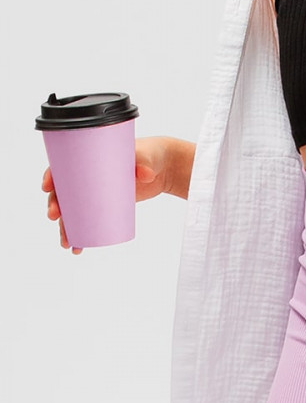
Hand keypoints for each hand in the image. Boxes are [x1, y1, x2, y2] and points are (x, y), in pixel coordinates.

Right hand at [41, 135, 172, 254]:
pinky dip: (81, 235)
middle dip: (55, 206)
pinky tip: (77, 248)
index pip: (63, 166)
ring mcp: (95, 194)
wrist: (162, 168)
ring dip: (65, 228)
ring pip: (73, 212)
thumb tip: (146, 174)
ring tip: (67, 242)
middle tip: (55, 216)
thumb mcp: (147, 156)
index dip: (51, 176)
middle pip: (63, 192)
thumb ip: (146, 162)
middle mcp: (88, 177)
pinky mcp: (105, 207)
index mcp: (90, 158)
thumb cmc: (150, 155)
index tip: (47, 187)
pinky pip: (88, 222)